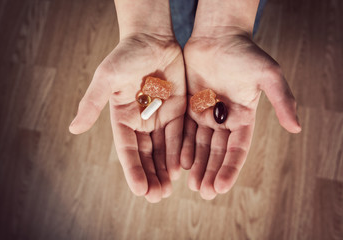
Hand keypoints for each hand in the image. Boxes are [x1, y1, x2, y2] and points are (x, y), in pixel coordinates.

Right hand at [69, 33, 185, 202]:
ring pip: (163, 149)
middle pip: (145, 154)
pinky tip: (182, 169)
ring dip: (165, 170)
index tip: (140, 190)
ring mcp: (159, 117)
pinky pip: (179, 135)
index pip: (127, 150)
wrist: (152, 38)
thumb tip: (73, 129)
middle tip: (157, 197)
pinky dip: (180, 152)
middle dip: (150, 175)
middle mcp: (140, 122)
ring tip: (168, 189)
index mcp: (122, 118)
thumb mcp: (107, 79)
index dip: (133, 170)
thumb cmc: (126, 56)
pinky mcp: (177, 110)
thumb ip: (92, 103)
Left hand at [181, 27, 300, 199]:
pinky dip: (182, 147)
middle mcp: (224, 120)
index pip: (237, 149)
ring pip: (199, 145)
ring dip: (196, 164)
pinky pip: (184, 130)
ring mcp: (205, 114)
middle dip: (211, 172)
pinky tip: (179, 162)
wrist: (218, 35)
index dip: (229, 168)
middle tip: (204, 192)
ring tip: (191, 184)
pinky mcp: (189, 107)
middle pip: (217, 152)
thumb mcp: (268, 75)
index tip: (221, 187)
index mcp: (243, 117)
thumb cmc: (245, 53)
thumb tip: (296, 128)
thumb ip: (281, 101)